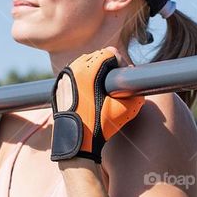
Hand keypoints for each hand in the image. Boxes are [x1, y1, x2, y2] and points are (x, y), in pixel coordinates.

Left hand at [50, 47, 144, 163]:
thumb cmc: (100, 126)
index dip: (119, 62)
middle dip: (106, 65)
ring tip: (102, 87)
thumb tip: (137, 82)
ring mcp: (63, 78)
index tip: (122, 76)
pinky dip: (82, 78)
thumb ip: (136, 94)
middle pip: (95, 56)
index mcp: (87, 71)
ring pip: (82, 64)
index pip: (108, 52)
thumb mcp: (125, 110)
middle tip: (113, 82)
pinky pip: (73, 74)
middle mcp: (72, 70)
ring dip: (94, 70)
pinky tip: (89, 92)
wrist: (76, 143)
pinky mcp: (58, 86)